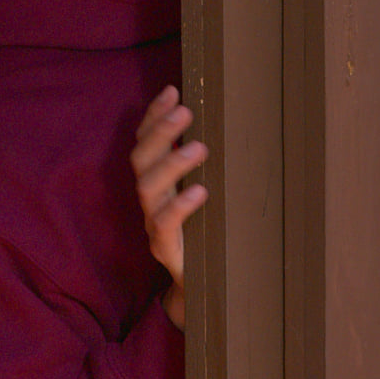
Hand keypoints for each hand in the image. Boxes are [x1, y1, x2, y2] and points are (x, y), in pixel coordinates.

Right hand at [129, 85, 208, 328]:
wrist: (206, 288)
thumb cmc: (211, 232)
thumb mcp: (210, 194)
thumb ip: (211, 168)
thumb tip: (239, 125)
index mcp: (157, 181)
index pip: (145, 141)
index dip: (154, 116)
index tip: (174, 90)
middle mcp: (150, 199)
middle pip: (140, 158)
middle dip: (160, 131)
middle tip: (186, 112)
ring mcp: (154, 223)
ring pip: (148, 187)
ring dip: (172, 163)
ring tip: (201, 148)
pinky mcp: (165, 248)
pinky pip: (165, 224)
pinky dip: (180, 205)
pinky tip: (200, 190)